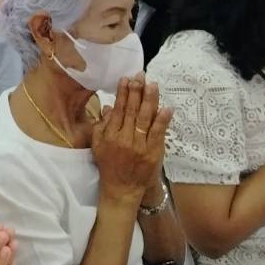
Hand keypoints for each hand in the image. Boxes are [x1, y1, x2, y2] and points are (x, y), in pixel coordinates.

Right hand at [91, 77, 172, 206]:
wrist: (121, 189)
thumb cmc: (109, 166)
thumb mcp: (98, 145)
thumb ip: (101, 126)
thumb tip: (108, 107)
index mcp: (110, 135)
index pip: (118, 110)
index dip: (122, 93)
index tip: (126, 79)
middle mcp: (124, 138)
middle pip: (131, 110)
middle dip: (136, 91)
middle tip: (140, 76)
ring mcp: (140, 145)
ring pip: (145, 118)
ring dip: (149, 100)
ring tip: (153, 85)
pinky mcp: (153, 152)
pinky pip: (158, 133)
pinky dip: (162, 120)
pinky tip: (166, 108)